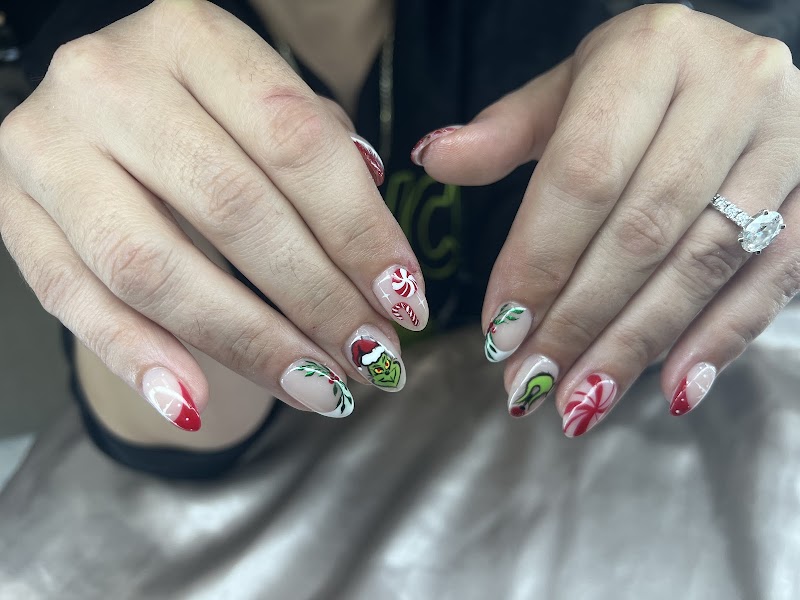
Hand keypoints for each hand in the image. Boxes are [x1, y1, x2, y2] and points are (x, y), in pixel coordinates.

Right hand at [0, 0, 425, 429]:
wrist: (101, 109)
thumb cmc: (207, 114)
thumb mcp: (267, 108)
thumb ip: (326, 165)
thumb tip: (382, 268)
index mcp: (192, 36)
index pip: (295, 142)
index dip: (360, 232)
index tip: (405, 301)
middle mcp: (111, 79)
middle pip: (232, 209)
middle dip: (316, 299)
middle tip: (372, 358)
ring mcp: (47, 144)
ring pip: (152, 266)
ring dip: (247, 344)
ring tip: (317, 389)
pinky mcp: (11, 209)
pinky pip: (73, 298)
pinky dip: (138, 358)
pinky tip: (196, 401)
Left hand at [413, 4, 799, 434]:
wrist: (738, 69)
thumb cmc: (640, 83)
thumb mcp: (573, 86)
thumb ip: (506, 131)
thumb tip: (432, 159)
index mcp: (651, 51)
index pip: (583, 173)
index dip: (538, 260)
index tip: (500, 330)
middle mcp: (730, 88)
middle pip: (642, 230)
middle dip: (579, 319)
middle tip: (530, 381)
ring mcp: (788, 140)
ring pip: (703, 262)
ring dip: (637, 343)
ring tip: (581, 399)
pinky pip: (777, 275)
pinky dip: (723, 337)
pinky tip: (676, 388)